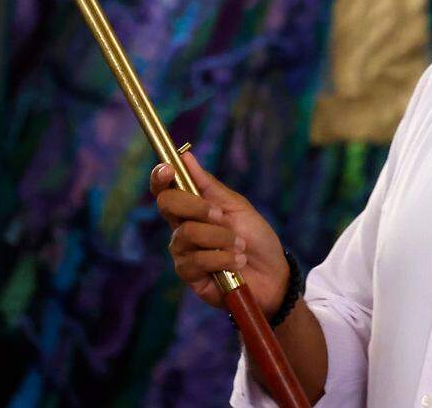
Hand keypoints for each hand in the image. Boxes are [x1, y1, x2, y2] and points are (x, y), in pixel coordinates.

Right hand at [149, 146, 290, 316]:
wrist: (271, 274)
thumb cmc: (255, 236)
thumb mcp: (236, 206)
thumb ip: (209, 186)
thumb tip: (186, 155)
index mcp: (192, 207)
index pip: (166, 190)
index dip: (160, 176)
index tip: (169, 168)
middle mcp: (182, 228)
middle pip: (167, 205)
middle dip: (195, 205)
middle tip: (221, 215)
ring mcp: (183, 252)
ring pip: (187, 233)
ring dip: (219, 237)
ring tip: (240, 245)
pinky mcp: (189, 276)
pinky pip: (196, 260)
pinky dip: (222, 258)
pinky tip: (237, 262)